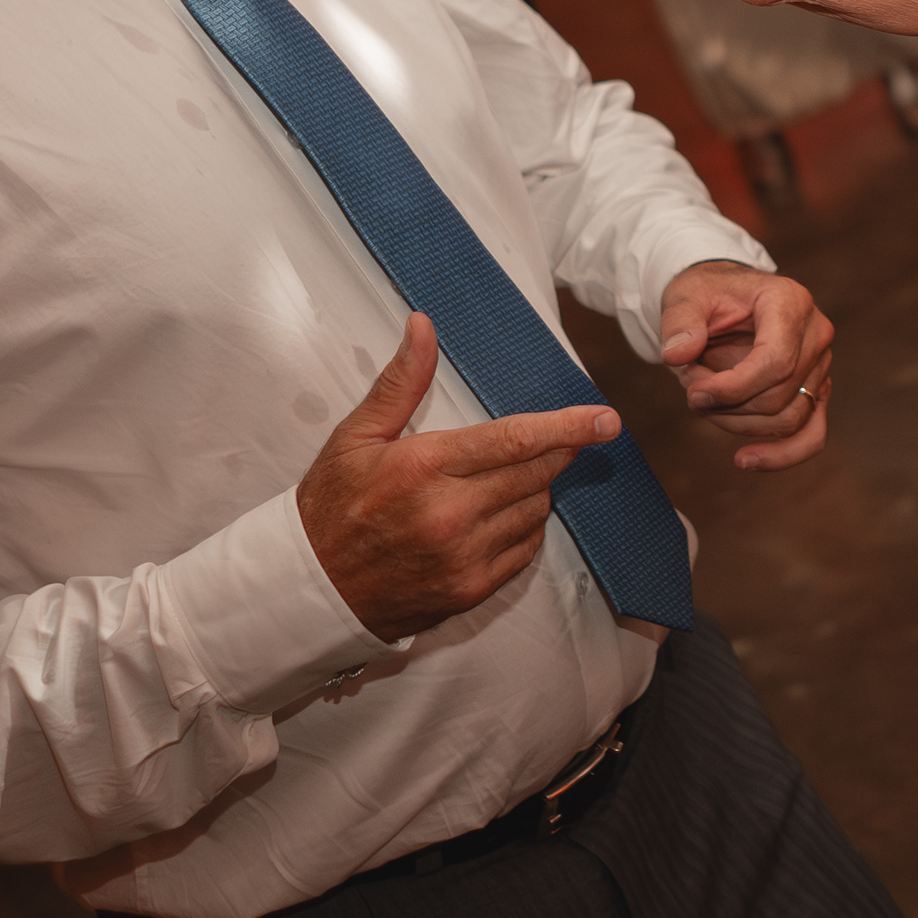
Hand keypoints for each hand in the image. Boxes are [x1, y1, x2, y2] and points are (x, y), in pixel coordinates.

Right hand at [296, 314, 624, 641]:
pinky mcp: (471, 590)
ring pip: (535, 510)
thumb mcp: (356, 437)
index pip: (514, 439)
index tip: (606, 420)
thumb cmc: (330, 507)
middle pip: (536, 473)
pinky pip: (524, 550)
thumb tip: (422, 326)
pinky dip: (524, 527)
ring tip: (503, 479)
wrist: (311, 591)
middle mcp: (450, 514)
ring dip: (535, 488)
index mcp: (424, 467)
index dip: (568, 427)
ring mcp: (464, 557)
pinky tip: (499, 515)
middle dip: (559, 451)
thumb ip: (400, 382)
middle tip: (567, 438)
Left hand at [656, 260, 833, 471]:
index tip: (695, 394)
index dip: (734, 388)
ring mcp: (820, 365)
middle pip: (779, 396)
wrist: (722, 299)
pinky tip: (744, 461)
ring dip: (737, 423)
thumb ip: (679, 322)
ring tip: (705, 400)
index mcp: (790, 302)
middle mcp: (816, 333)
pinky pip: (811, 434)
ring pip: (788, 419)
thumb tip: (676, 354)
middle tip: (690, 386)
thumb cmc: (706, 295)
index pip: (776, 361)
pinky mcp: (815, 391)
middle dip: (727, 404)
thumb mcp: (685, 297)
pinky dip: (781, 455)